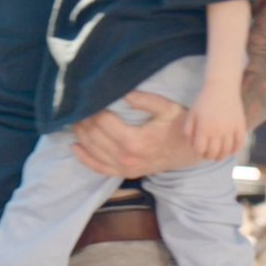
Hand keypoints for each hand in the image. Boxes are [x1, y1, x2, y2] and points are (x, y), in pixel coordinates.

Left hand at [71, 91, 198, 177]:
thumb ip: (146, 100)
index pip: (103, 123)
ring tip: (74, 120)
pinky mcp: (126, 173)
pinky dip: (85, 158)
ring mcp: (125, 168)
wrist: (191, 153)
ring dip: (80, 135)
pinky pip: (99, 168)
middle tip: (78, 107)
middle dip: (83, 120)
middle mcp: (127, 157)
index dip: (93, 110)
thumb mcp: (168, 109)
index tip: (89, 98)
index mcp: (136, 141)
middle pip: (94, 136)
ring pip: (93, 151)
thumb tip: (123, 92)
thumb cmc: (179, 128)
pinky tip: (74, 147)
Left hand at [184, 87, 245, 160]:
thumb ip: (189, 129)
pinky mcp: (241, 126)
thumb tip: (192, 144)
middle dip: (209, 156)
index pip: (200, 149)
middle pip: (214, 153)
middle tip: (208, 155)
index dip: (199, 152)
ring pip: (227, 151)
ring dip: (222, 156)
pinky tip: (231, 150)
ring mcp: (231, 129)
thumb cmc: (204, 101)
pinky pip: (240, 144)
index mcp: (204, 128)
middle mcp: (218, 131)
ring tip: (218, 155)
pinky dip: (235, 150)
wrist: (222, 88)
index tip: (199, 150)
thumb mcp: (192, 114)